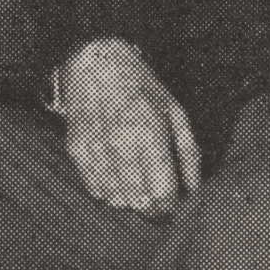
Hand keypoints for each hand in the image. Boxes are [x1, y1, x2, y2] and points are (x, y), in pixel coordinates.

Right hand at [56, 37, 199, 215]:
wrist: (95, 61)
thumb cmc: (141, 88)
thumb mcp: (175, 113)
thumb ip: (188, 154)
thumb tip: (194, 191)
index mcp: (149, 131)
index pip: (161, 192)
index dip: (171, 206)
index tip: (174, 204)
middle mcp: (119, 142)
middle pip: (138, 201)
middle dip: (152, 207)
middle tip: (159, 200)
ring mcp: (94, 147)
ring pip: (115, 199)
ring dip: (130, 199)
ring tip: (138, 184)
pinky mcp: (75, 149)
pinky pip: (94, 188)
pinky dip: (109, 190)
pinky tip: (118, 175)